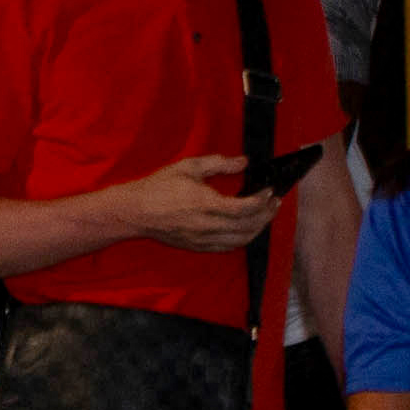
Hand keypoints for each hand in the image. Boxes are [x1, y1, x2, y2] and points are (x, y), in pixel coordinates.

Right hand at [109, 155, 282, 253]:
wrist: (135, 212)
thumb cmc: (159, 187)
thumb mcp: (188, 167)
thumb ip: (219, 163)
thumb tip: (243, 162)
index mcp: (207, 204)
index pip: (246, 207)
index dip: (262, 200)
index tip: (269, 190)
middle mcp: (208, 226)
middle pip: (249, 226)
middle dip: (267, 214)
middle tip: (274, 202)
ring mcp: (203, 239)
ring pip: (242, 240)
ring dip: (259, 228)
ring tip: (265, 215)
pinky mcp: (198, 247)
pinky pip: (228, 247)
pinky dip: (243, 239)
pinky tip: (247, 229)